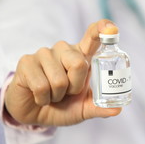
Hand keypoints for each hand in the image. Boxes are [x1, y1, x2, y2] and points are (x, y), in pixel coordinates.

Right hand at [4, 19, 121, 125]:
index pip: (92, 37)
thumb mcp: (83, 109)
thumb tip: (118, 110)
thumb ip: (99, 107)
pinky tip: (39, 96)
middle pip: (79, 64)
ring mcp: (44, 53)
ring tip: (52, 94)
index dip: (101, 30)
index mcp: (81, 56)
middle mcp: (64, 50)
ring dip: (57, 96)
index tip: (111, 29)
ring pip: (59, 80)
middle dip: (74, 87)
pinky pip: (41, 86)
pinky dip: (43, 99)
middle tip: (66, 93)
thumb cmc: (61, 107)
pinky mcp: (27, 61)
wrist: (34, 114)